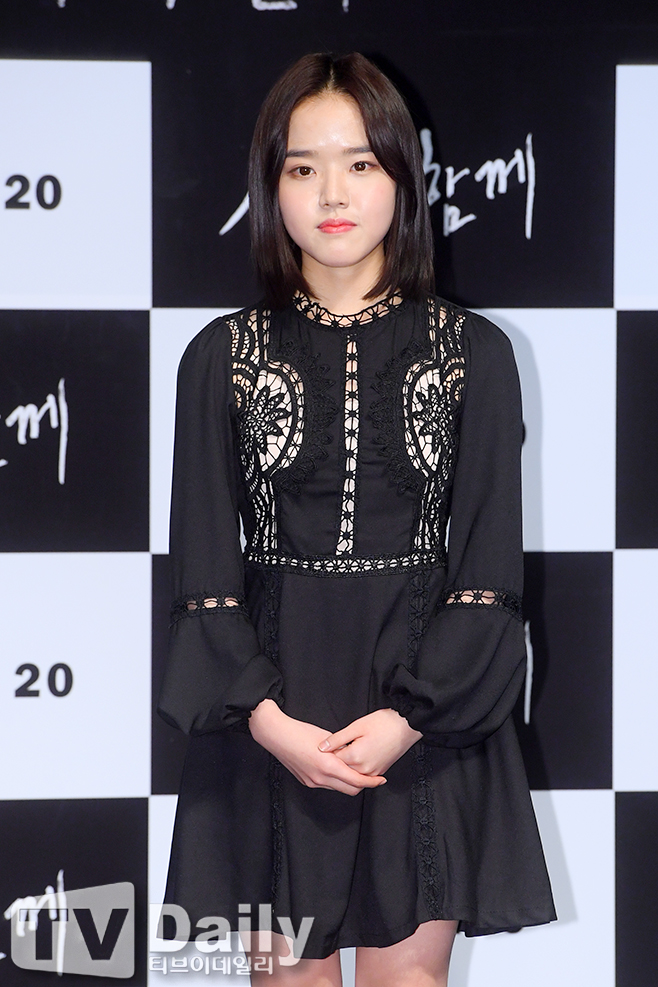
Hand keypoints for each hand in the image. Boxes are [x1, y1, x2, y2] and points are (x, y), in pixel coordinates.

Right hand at [248, 699, 386, 795]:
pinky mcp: (306, 781)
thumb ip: (342, 750)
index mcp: (328, 765)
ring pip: (339, 788)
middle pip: (351, 790)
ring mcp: (312, 782)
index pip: (357, 781)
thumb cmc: (300, 731)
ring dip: (349, 782)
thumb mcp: (327, 738)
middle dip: (363, 785)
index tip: (381, 779)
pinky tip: (337, 769)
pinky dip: (336, 780)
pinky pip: (327, 785)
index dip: (372, 782)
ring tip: (354, 770)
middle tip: (371, 776)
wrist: (276, 735)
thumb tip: (354, 755)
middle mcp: (321, 778)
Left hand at [318, 708, 422, 776]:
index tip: (327, 745)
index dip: (328, 752)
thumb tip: (322, 747)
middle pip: (341, 770)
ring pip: (352, 774)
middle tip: (336, 747)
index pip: (333, 760)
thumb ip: (338, 738)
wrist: (407, 726)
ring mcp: (373, 773)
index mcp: (355, 757)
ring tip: (348, 749)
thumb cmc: (385, 723)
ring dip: (346, 765)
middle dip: (336, 760)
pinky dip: (357, 768)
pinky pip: (363, 775)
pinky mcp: (379, 772)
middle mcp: (364, 769)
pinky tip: (358, 755)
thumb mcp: (357, 726)